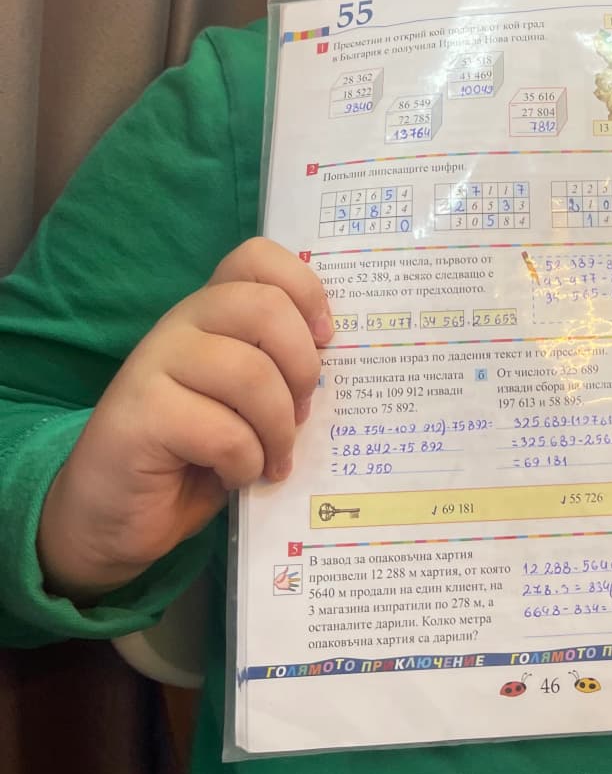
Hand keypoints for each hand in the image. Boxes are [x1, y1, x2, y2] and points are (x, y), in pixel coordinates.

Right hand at [37, 238, 331, 600]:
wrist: (112, 515)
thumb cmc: (192, 458)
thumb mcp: (245, 405)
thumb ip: (277, 372)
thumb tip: (338, 365)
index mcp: (209, 312)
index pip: (256, 258)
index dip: (305, 289)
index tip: (326, 339)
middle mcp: (179, 324)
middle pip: (265, 307)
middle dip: (303, 368)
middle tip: (302, 415)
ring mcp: (153, 365)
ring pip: (251, 373)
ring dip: (279, 430)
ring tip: (273, 460)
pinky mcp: (139, 415)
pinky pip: (223, 431)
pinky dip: (246, 463)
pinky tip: (235, 478)